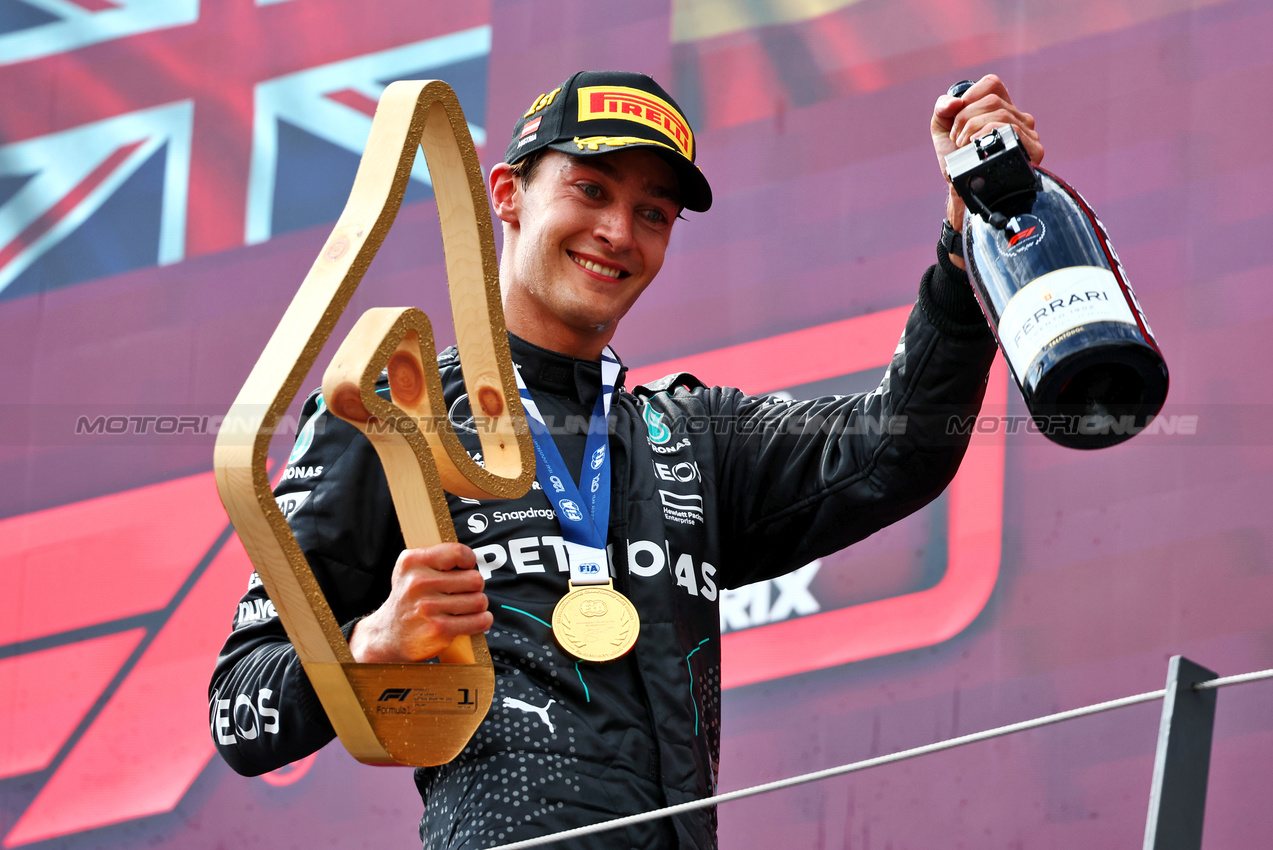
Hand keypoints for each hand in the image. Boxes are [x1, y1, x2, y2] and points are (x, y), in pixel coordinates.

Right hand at [348, 542, 492, 662]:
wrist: (389, 634)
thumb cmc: (410, 597)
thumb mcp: (412, 569)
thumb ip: (438, 558)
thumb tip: (471, 560)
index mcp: (412, 562)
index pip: (457, 552)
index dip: (468, 560)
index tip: (465, 568)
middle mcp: (418, 583)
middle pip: (474, 579)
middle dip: (474, 586)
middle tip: (464, 592)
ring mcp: (428, 607)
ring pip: (478, 600)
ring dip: (478, 605)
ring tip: (465, 607)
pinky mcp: (438, 629)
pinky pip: (478, 621)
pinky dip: (482, 620)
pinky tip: (474, 619)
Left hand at [932, 74, 1044, 233]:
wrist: (962, 189)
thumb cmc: (956, 160)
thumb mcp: (942, 130)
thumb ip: (942, 108)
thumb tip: (954, 102)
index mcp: (1000, 108)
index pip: (992, 83)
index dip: (969, 96)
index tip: (957, 118)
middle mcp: (1018, 118)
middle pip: (992, 100)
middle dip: (965, 118)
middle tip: (957, 139)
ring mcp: (1027, 133)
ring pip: (1000, 114)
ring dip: (973, 129)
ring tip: (965, 147)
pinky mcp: (1032, 150)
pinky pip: (1010, 129)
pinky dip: (986, 135)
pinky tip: (977, 148)